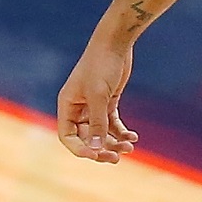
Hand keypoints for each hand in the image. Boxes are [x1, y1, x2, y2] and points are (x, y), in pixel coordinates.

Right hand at [56, 39, 137, 162]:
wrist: (115, 43)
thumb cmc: (101, 65)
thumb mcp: (99, 95)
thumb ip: (97, 123)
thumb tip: (95, 148)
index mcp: (67, 105)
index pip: (67, 136)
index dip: (80, 149)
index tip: (96, 154)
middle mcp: (78, 108)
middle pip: (85, 138)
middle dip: (100, 149)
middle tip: (116, 158)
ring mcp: (93, 106)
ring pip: (101, 133)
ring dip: (114, 143)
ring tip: (130, 147)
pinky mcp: (107, 102)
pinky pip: (112, 124)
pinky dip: (122, 132)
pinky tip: (133, 137)